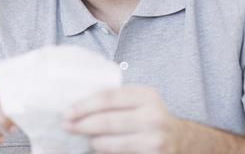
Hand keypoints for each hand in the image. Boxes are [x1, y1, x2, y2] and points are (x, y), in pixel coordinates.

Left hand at [64, 86, 183, 153]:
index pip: (107, 98)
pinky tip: (98, 148)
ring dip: (92, 141)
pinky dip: (104, 153)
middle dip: (82, 124)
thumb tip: (76, 105)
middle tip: (67, 126)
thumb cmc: (148, 117)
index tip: (67, 112)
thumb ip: (115, 99)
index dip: (84, 105)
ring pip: (111, 144)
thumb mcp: (138, 101)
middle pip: (107, 121)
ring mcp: (155, 141)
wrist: (178, 139)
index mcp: (146, 96)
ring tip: (84, 138)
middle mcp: (153, 117)